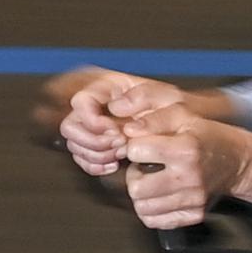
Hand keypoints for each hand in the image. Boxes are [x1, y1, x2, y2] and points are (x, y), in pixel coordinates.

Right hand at [33, 69, 179, 175]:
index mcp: (107, 86)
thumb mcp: (166, 96)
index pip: (80, 101)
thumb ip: (142, 95)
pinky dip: (95, 166)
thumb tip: (116, 107)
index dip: (93, 121)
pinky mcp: (95, 145)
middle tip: (119, 144)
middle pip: (70, 126)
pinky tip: (114, 164)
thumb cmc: (175, 109)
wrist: (181, 128)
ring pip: (74, 145)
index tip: (114, 131)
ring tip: (121, 153)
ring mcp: (93, 127)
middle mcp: (95, 105)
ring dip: (97, 154)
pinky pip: (82, 159)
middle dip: (94, 141)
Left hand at [118, 103, 251, 229]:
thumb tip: (129, 130)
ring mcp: (192, 200)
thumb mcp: (184, 116)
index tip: (144, 146)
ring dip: (142, 195)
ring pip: (143, 208)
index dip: (134, 147)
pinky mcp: (194, 215)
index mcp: (185, 149)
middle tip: (144, 167)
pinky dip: (151, 211)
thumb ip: (154, 119)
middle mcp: (188, 177)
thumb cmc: (210, 138)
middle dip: (134, 176)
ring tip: (152, 182)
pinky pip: (156, 221)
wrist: (238, 161)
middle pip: (136, 187)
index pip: (136, 152)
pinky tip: (159, 197)